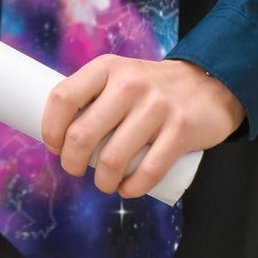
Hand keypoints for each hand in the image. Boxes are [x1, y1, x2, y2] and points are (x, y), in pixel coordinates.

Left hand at [40, 56, 244, 197]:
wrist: (207, 84)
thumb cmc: (149, 88)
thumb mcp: (118, 75)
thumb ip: (92, 95)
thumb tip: (57, 132)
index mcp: (106, 68)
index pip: (63, 97)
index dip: (50, 128)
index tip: (53, 145)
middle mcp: (128, 84)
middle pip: (82, 134)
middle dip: (71, 162)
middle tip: (74, 169)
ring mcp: (156, 107)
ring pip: (112, 159)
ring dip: (102, 181)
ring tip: (104, 182)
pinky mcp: (180, 130)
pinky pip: (148, 172)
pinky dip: (132, 189)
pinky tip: (126, 189)